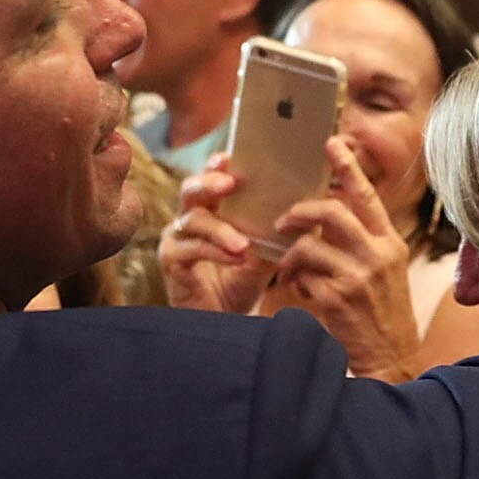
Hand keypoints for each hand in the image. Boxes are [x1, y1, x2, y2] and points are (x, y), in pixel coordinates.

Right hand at [158, 156, 281, 314]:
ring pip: (192, 221)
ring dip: (220, 230)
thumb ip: (276, 231)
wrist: (225, 320)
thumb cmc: (242, 281)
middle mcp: (189, 219)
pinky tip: (235, 258)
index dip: (216, 166)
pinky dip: (214, 252)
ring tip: (243, 244)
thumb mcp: (265, 254)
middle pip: (191, 190)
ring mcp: (176, 239)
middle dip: (209, 182)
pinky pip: (188, 250)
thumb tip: (308, 208)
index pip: (210, 179)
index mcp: (211, 209)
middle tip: (230, 183)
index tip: (229, 157)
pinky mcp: (170, 262)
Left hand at [270, 139, 424, 379]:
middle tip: (283, 220)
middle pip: (332, 211)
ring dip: (290, 254)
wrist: (390, 358)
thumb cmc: (381, 313)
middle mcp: (377, 255)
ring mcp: (358, 277)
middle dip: (300, 211)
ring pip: (310, 244)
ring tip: (285, 267)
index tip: (331, 142)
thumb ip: (361, 242)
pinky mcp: (336, 299)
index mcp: (389, 243)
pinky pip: (303, 275)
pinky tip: (297, 289)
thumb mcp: (383, 271)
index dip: (348, 167)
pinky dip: (294, 279)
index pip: (367, 197)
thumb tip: (328, 213)